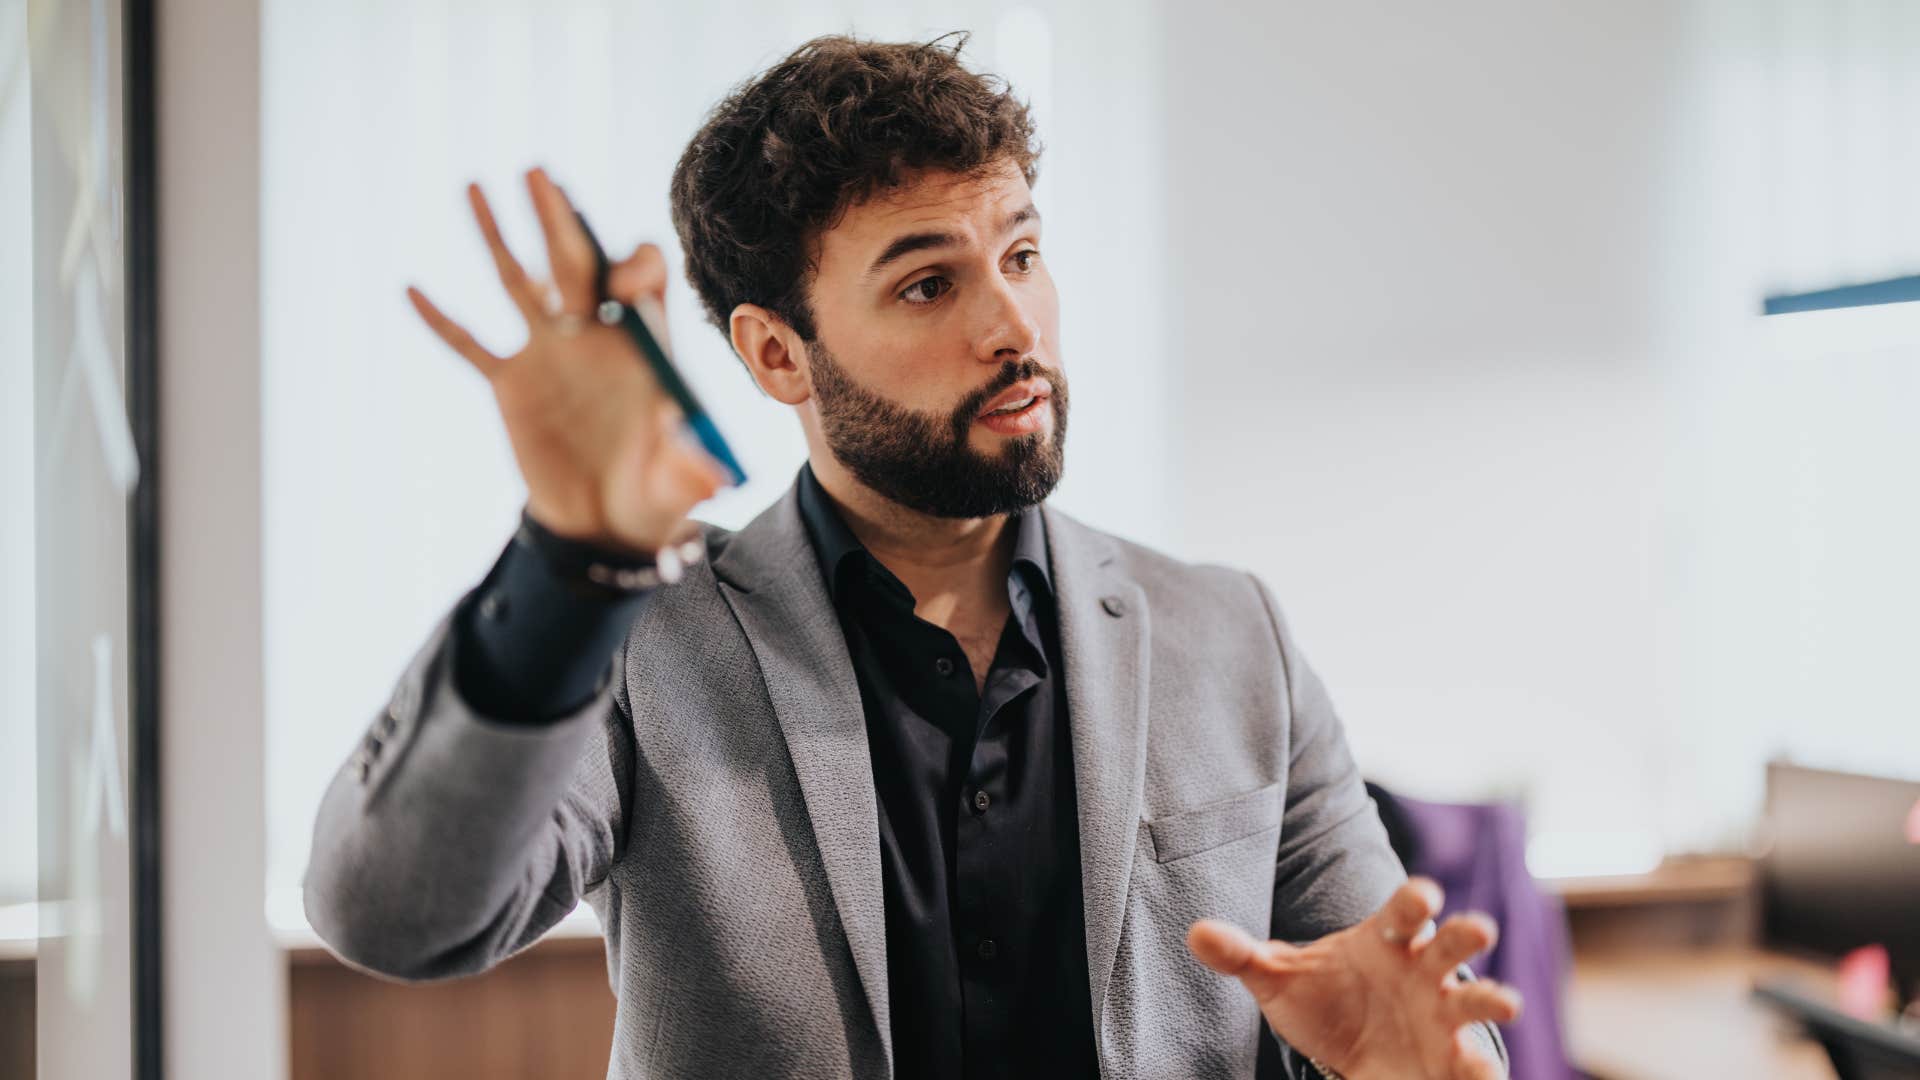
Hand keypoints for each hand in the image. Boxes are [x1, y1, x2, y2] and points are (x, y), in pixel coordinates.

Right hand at [405, 166, 731, 553]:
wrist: (605, 520)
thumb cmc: (653, 492)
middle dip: (558, 219)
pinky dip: (442, 322)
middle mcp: (594, 335)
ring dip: (497, 235)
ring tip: (476, 185)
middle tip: (540, 174)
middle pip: (575, 263)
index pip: (642, 282)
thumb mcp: (675, 483)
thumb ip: (690, 470)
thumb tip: (713, 474)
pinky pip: (471, 346)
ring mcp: (548, 354)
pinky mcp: (511, 384)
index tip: (623, 279)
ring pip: (519, 282)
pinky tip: (413, 292)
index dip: (633, 268)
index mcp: (644, 344)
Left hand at [1187, 878, 1520, 1079]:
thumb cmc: (1323, 996)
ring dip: (1492, 999)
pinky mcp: (1452, 1058)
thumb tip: (1195, 932)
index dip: (1415, 900)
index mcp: (1385, 939)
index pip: (1402, 911)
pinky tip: (1479, 1073)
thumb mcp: (1277, 977)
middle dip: (1465, 933)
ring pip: (1475, 1000)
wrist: (1347, 1046)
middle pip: (1450, 943)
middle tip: (1477, 928)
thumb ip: (1241, 955)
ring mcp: (1442, 1014)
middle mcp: (1423, 970)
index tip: (1425, 893)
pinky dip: (1481, 1069)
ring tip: (1507, 1004)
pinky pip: (1473, 1062)